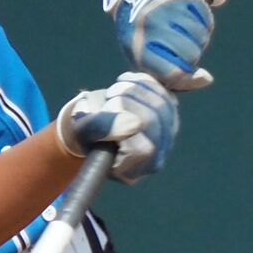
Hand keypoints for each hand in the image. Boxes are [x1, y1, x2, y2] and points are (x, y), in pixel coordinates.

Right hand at [54, 72, 180, 184]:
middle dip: (129, 101)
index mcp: (131, 171)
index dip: (124, 123)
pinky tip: (126, 83)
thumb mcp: (82, 131)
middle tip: (108, 98)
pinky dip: (143, 82)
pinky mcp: (170, 114)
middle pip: (155, 121)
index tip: (107, 109)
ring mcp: (166, 135)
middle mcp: (155, 158)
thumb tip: (135, 123)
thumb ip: (101, 128)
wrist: (93, 121)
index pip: (142, 148)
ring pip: (162, 104)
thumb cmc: (85, 132)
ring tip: (113, 92)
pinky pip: (163, 91)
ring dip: (134, 90)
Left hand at [103, 0, 228, 90]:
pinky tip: (190, 23)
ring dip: (198, 41)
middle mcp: (153, 24)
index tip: (177, 71)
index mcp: (139, 45)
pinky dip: (203, 26)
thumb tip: (206, 79)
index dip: (182, 77)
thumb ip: (174, 79)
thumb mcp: (145, 60)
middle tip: (179, 51)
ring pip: (201, 37)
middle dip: (190, 58)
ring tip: (184, 36)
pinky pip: (206, 21)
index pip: (174, 73)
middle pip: (192, 55)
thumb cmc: (142, 35)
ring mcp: (170, 7)